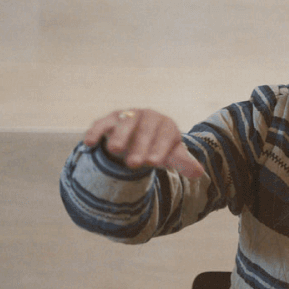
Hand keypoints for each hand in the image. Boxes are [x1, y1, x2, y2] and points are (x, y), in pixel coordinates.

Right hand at [83, 108, 204, 179]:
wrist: (140, 140)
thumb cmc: (158, 149)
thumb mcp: (171, 156)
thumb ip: (183, 163)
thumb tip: (199, 173)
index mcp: (167, 124)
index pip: (165, 134)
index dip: (159, 148)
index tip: (154, 163)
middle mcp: (148, 116)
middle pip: (145, 129)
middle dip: (139, 145)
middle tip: (134, 164)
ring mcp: (128, 116)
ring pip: (124, 122)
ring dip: (119, 135)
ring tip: (114, 150)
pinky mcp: (110, 119)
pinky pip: (102, 122)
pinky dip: (95, 131)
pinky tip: (89, 143)